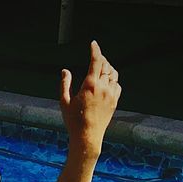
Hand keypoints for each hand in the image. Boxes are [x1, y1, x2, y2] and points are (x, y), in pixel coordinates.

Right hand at [60, 40, 121, 156]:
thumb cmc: (74, 121)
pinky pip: (117, 85)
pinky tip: (108, 81)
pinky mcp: (115, 101)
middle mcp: (103, 87)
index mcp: (90, 85)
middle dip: (101, 59)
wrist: (87, 137)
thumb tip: (65, 71)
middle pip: (106, 65)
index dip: (95, 50)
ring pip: (113, 74)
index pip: (96, 61)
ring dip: (108, 68)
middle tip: (95, 57)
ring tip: (102, 67)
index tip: (93, 44)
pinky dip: (113, 79)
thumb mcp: (64, 102)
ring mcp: (111, 94)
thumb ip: (65, 84)